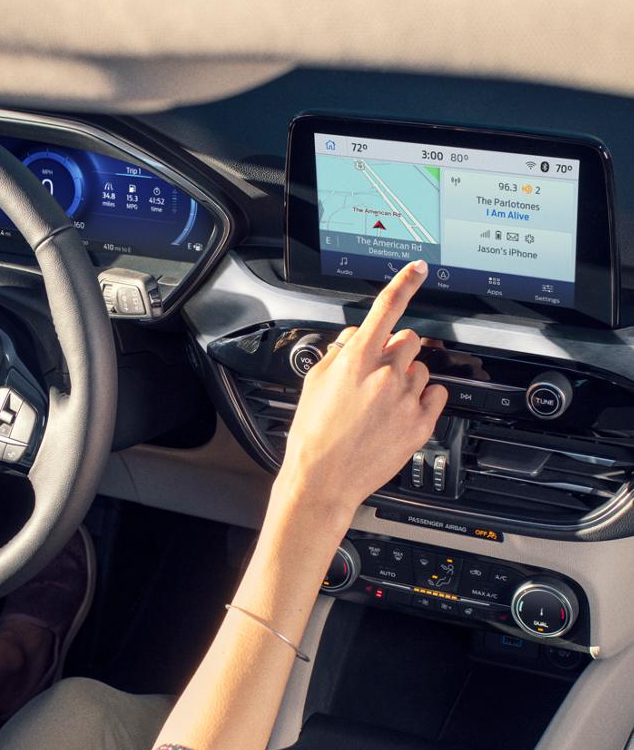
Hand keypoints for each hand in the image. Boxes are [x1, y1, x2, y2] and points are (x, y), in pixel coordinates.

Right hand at [277, 260, 446, 517]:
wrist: (322, 481)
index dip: (405, 282)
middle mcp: (385, 375)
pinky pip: (436, 395)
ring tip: (384, 403)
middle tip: (380, 373)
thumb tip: (354, 335)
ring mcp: (405, 400)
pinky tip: (402, 413)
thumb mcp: (314, 383)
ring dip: (408, 378)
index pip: (386, 308)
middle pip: (409, 339)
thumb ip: (338, 352)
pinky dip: (424, 399)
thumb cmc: (313, 436)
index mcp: (357, 360)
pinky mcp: (420, 424)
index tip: (418, 268)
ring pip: (422, 369)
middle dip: (397, 350)